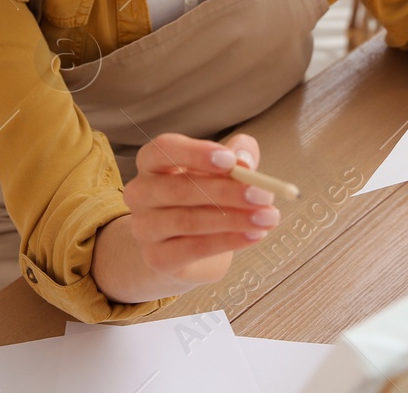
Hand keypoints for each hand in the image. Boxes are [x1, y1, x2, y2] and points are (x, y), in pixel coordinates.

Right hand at [120, 131, 277, 287]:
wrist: (182, 249)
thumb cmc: (204, 198)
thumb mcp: (222, 171)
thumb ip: (236, 157)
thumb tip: (245, 160)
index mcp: (151, 162)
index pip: (163, 149)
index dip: (196, 153)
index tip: (231, 160)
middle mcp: (140, 192)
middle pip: (179, 188)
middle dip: (227, 191)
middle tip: (263, 194)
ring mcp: (144, 227)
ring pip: (189, 221)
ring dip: (235, 219)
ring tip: (268, 218)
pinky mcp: (157, 257)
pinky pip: (195, 248)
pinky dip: (228, 241)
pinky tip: (254, 236)